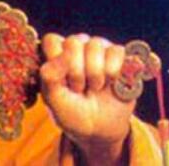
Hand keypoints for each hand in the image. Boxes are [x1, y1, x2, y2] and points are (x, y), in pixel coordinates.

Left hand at [40, 33, 133, 163]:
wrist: (100, 128)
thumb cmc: (71, 111)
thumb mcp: (53, 99)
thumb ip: (50, 76)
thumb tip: (63, 53)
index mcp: (54, 53)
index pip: (52, 40)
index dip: (57, 63)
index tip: (61, 83)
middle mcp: (75, 46)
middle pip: (73, 42)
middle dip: (76, 71)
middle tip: (78, 88)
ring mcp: (97, 48)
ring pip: (95, 45)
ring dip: (95, 74)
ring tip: (94, 88)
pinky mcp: (118, 54)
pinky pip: (117, 51)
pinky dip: (113, 72)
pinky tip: (110, 84)